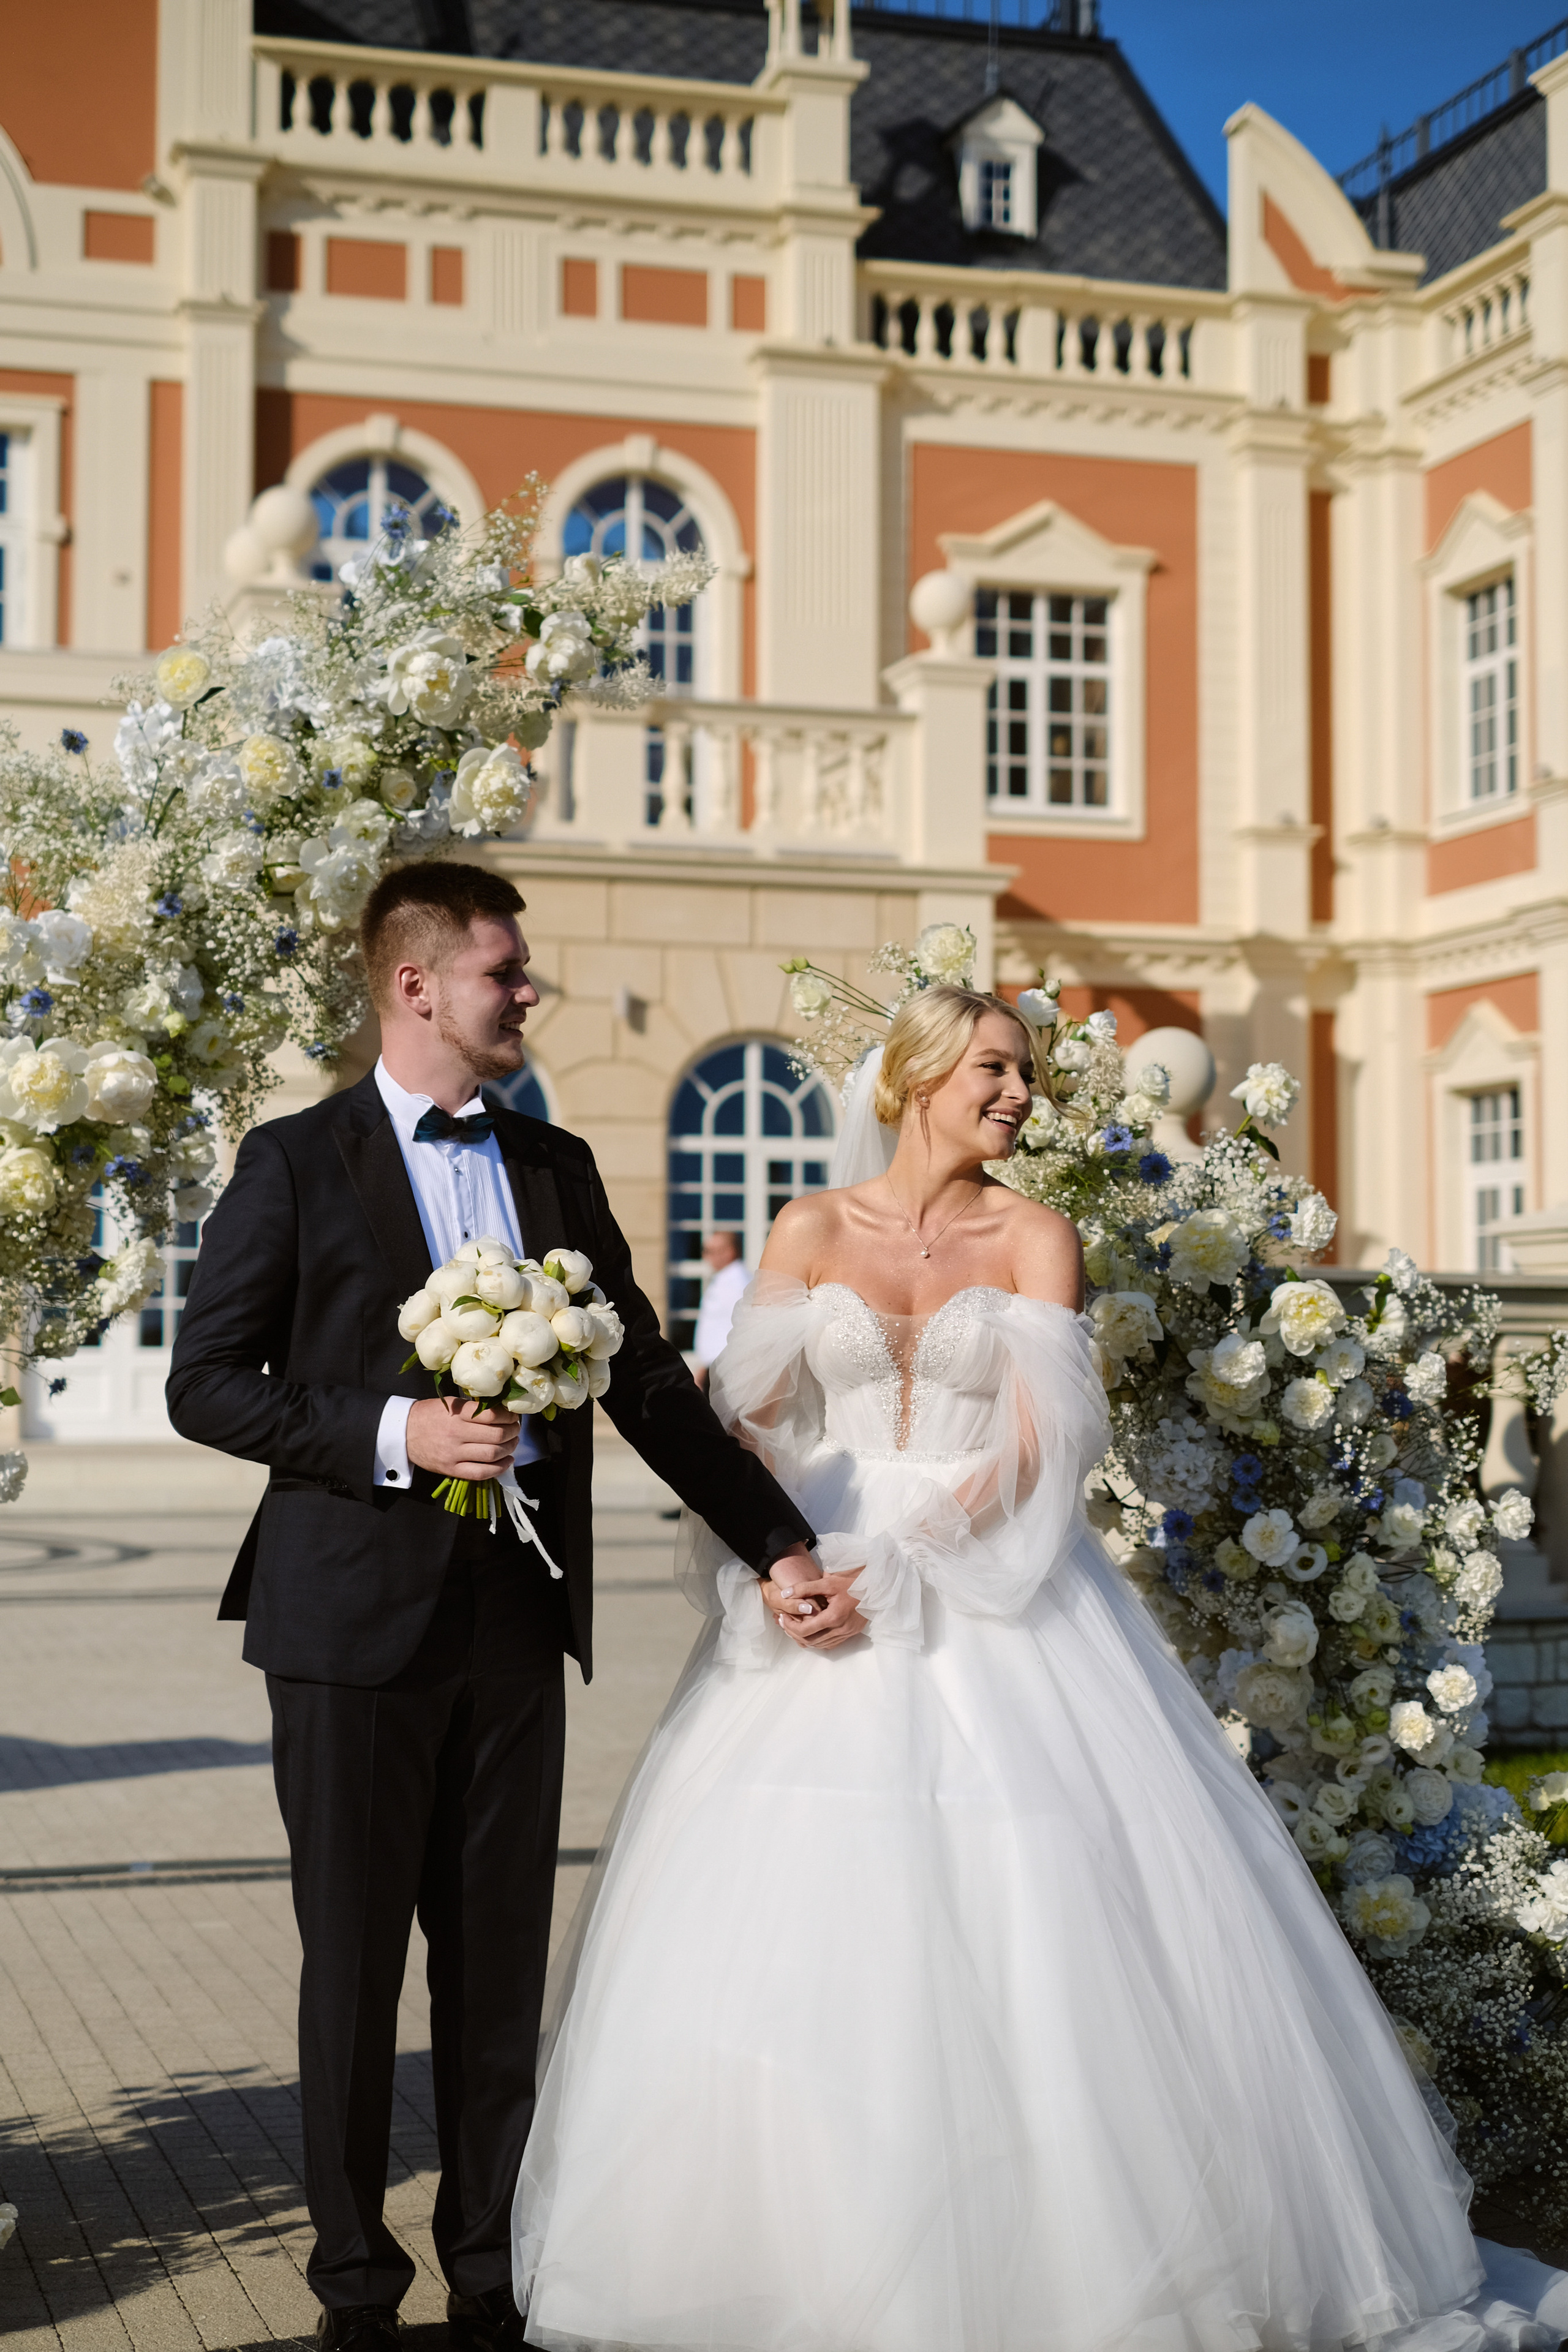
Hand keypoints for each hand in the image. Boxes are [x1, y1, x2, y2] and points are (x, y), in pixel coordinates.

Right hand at [406, 1395, 520, 1480]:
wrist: (403, 1433)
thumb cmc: (429, 1415)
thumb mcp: (449, 1404)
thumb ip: (473, 1408)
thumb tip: (502, 1410)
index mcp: (457, 1414)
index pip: (492, 1415)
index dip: (509, 1416)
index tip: (514, 1416)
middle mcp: (457, 1434)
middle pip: (497, 1436)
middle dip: (512, 1432)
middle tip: (515, 1430)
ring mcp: (454, 1454)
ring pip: (492, 1454)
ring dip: (509, 1449)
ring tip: (512, 1444)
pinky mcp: (451, 1469)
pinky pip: (481, 1472)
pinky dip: (499, 1468)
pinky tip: (507, 1461)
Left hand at [762, 1569, 865, 1651]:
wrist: (874, 1588)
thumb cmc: (851, 1583)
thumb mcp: (827, 1582)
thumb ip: (804, 1588)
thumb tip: (784, 1594)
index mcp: (834, 1617)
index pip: (805, 1630)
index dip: (790, 1626)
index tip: (782, 1617)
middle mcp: (840, 1629)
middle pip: (810, 1641)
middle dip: (794, 1633)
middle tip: (784, 1623)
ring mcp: (847, 1634)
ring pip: (819, 1645)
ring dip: (804, 1638)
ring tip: (794, 1626)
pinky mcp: (851, 1635)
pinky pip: (830, 1644)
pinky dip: (818, 1641)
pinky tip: (811, 1631)